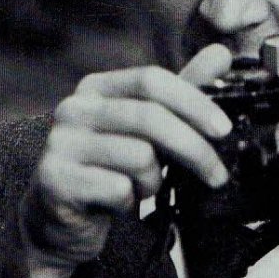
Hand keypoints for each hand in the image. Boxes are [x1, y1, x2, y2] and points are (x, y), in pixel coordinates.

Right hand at [21, 44, 232, 277]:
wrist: (58, 223)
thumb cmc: (108, 171)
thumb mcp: (147, 132)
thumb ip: (182, 94)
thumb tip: (221, 53)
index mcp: (96, 88)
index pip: (152, 79)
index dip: (194, 102)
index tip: (223, 129)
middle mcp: (73, 108)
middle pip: (150, 117)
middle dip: (193, 149)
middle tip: (217, 174)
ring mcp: (60, 143)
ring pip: (139, 156)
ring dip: (153, 182)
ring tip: (141, 189)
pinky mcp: (54, 179)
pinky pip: (117, 188)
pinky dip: (129, 202)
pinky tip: (117, 204)